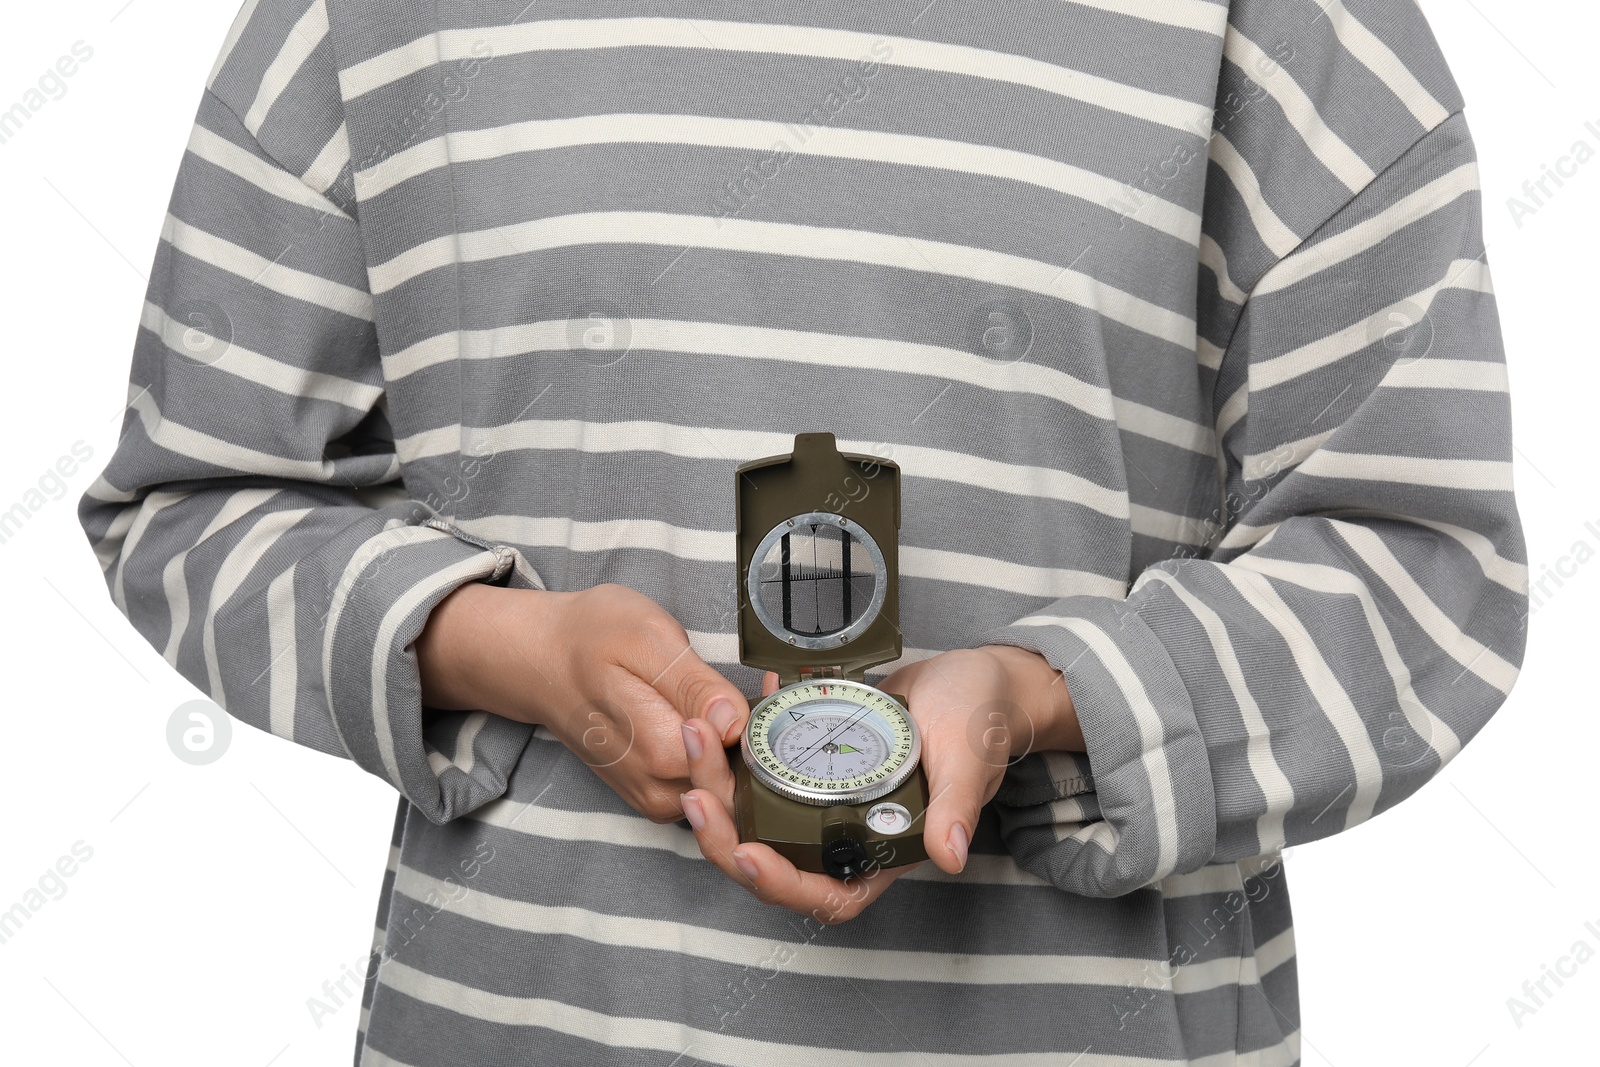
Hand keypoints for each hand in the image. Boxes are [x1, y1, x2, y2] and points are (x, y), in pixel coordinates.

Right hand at [416, 581, 748, 822]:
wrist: (542, 660)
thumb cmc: (591, 638)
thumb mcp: (645, 639)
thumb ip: (692, 685)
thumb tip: (734, 722)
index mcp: (660, 752)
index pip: (744, 760)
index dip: (769, 725)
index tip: (776, 685)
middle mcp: (659, 788)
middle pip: (743, 785)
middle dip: (767, 741)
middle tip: (773, 686)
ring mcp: (657, 799)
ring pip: (729, 793)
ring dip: (751, 752)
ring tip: (754, 697)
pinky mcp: (658, 796)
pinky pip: (708, 787)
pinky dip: (729, 759)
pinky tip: (730, 720)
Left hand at [678, 645, 1078, 921]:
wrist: (973, 677)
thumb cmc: (980, 722)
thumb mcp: (970, 760)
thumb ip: (957, 807)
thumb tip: (950, 855)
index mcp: (883, 850)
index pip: (825, 894)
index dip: (781, 885)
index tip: (747, 853)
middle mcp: (845, 833)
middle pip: (770, 856)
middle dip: (723, 831)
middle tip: (694, 788)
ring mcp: (823, 796)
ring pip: (754, 810)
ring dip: (718, 780)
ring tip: (696, 736)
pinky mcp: (811, 757)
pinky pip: (764, 762)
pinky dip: (741, 740)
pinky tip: (732, 705)